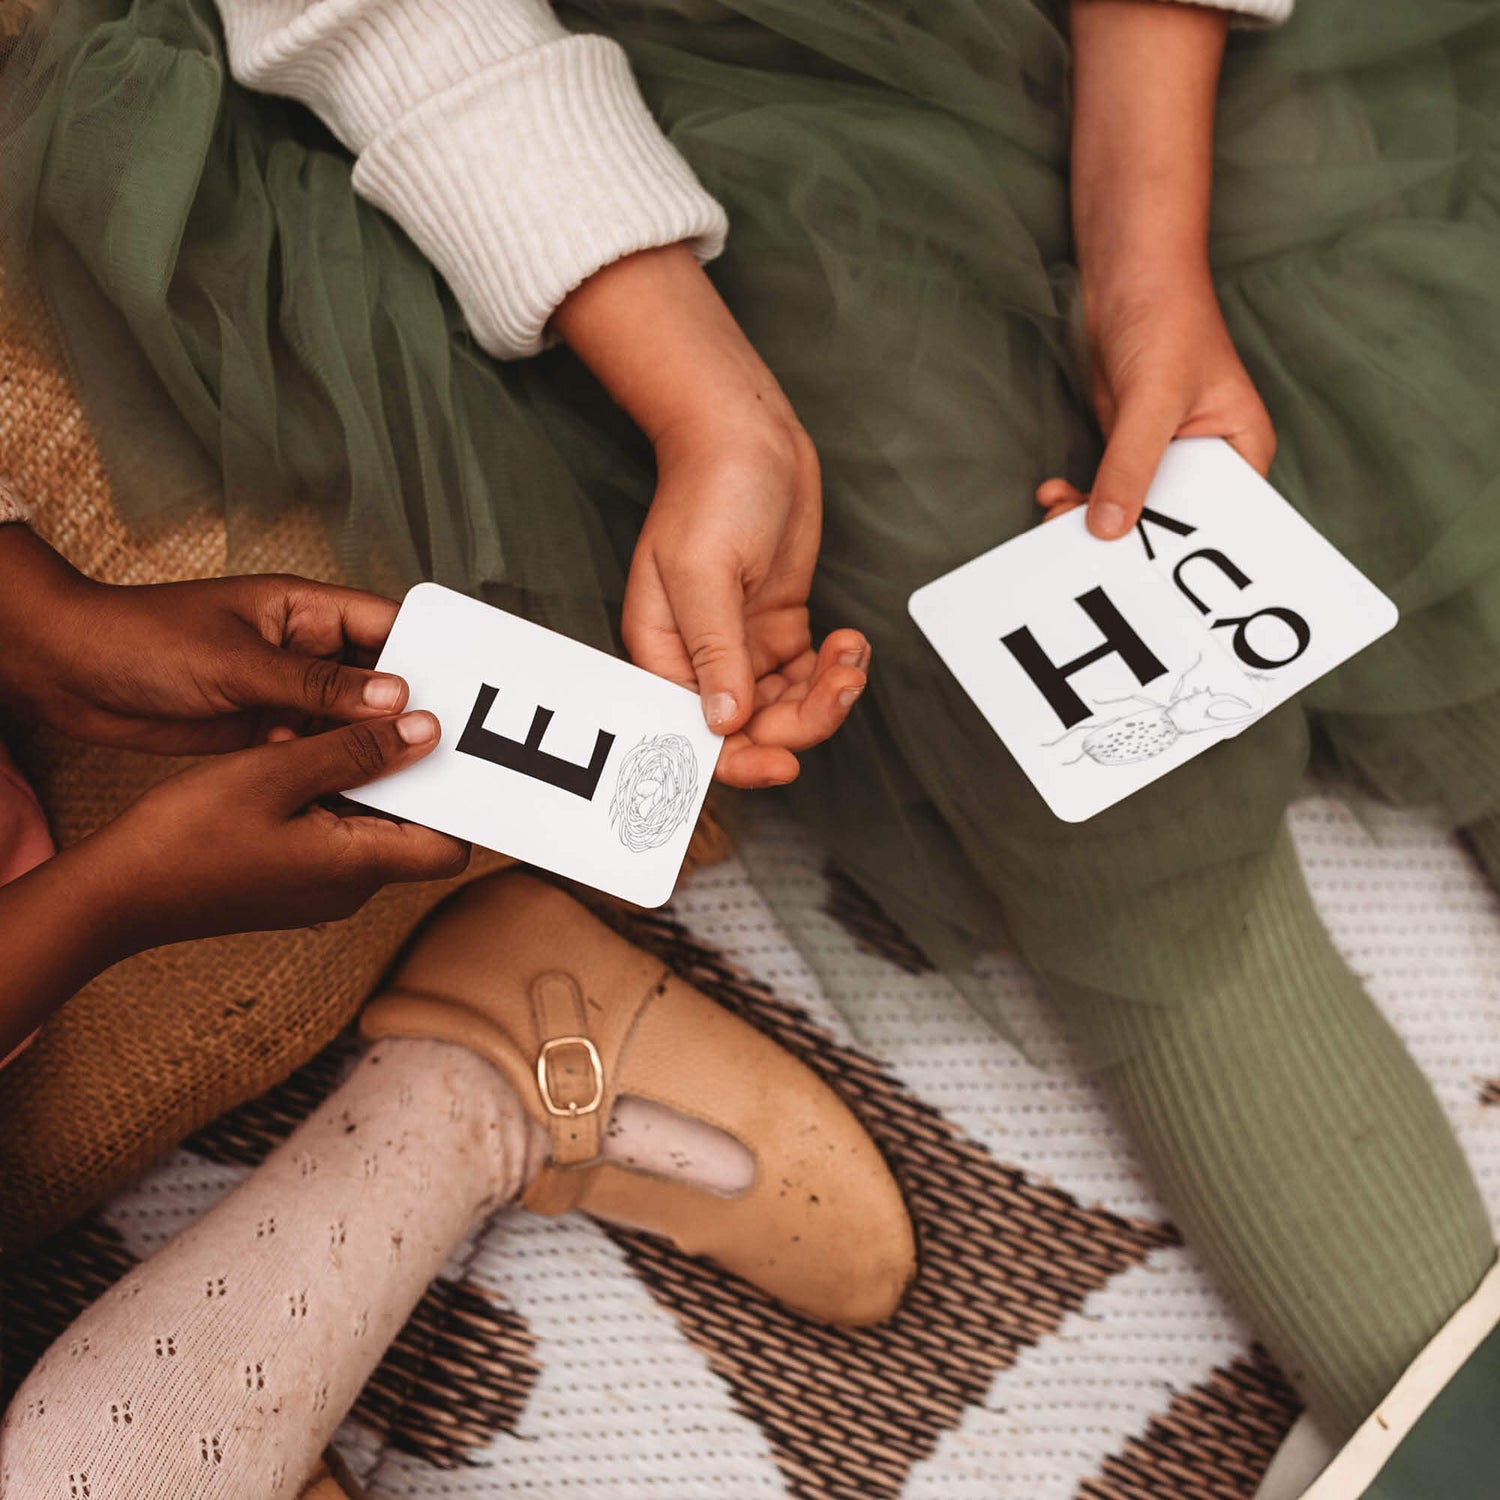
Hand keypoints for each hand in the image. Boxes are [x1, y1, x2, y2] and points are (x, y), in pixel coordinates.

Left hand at [0, 526, 411, 753]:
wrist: (67, 672)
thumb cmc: (141, 640)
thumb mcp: (238, 663)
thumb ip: (318, 686)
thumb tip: (396, 699)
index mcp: (304, 610)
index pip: (388, 625)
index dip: (430, 655)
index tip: (468, 693)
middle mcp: (304, 649)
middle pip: (379, 679)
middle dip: (407, 711)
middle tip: (445, 748)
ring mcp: (284, 691)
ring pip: (349, 721)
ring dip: (368, 747)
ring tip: (406, 779)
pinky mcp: (262, 727)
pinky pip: (314, 749)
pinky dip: (330, 769)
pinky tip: (349, 793)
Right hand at [89, 710, 466, 948]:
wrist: (115, 895)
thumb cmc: (185, 838)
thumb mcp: (274, 774)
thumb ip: (355, 751)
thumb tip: (426, 733)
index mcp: (358, 866)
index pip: (451, 847)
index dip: (459, 800)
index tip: (450, 749)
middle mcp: (351, 886)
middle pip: (414, 828)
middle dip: (406, 775)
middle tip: (390, 720)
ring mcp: (321, 886)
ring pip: (370, 823)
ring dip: (360, 778)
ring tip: (330, 731)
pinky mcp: (293, 879)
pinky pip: (333, 831)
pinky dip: (328, 794)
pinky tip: (296, 756)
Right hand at [625, 414, 869, 786]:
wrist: (748, 434)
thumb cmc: (711, 490)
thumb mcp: (703, 570)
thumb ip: (714, 650)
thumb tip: (722, 722)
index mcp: (664, 653)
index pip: (693, 734)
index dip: (739, 760)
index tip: (785, 763)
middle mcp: (701, 660)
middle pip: (751, 728)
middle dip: (802, 719)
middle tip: (840, 685)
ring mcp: (743, 646)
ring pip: (786, 707)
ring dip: (827, 694)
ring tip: (849, 655)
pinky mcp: (779, 628)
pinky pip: (808, 676)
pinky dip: (835, 670)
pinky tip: (850, 642)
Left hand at [1050, 0, 1272, 538]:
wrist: (1128, 272)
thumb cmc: (1167, 319)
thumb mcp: (1153, 400)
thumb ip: (1131, 465)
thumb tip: (1108, 529)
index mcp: (1240, 454)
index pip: (1221, 520)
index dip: (1184, 551)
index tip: (1144, 580)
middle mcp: (1206, 462)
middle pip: (1169, 521)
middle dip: (1125, 541)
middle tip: (1083, 562)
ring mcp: (1163, 456)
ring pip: (1129, 509)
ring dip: (1089, 521)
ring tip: (1053, 525)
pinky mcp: (1125, 447)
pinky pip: (1102, 489)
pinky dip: (1076, 499)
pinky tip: (1050, 497)